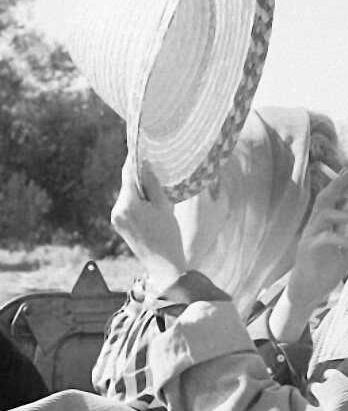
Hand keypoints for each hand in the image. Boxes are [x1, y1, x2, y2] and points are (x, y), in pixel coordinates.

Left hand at [111, 156, 187, 293]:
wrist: (164, 265)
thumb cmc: (169, 235)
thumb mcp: (164, 206)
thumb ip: (152, 183)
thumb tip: (145, 164)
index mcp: (128, 203)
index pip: (128, 173)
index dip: (134, 158)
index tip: (137, 145)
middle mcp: (117, 210)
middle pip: (127, 183)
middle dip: (139, 175)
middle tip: (153, 165)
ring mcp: (116, 219)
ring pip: (127, 194)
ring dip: (139, 189)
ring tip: (156, 189)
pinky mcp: (119, 225)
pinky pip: (127, 205)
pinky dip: (136, 200)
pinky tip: (150, 203)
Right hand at [287, 168, 347, 308]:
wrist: (308, 293)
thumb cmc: (323, 272)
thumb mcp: (346, 252)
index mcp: (322, 226)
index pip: (330, 200)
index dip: (338, 185)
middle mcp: (313, 227)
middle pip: (323, 200)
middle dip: (336, 185)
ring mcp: (309, 237)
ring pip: (325, 215)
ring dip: (347, 216)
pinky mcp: (307, 250)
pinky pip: (325, 238)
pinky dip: (342, 240)